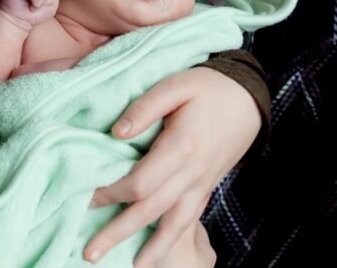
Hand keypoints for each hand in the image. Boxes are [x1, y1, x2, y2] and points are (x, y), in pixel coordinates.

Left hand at [84, 67, 260, 267]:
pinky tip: (157, 254)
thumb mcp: (175, 86)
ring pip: (173, 224)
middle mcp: (191, 173)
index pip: (140, 182)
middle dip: (119, 233)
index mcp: (180, 147)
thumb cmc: (208, 88)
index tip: (87, 197)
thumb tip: (115, 134)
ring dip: (150, 249)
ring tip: (129, 267)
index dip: (112, 193)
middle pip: (151, 211)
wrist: (249, 99)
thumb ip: (144, 108)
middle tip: (90, 253)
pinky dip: (172, 241)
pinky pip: (188, 221)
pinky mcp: (205, 188)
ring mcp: (200, 184)